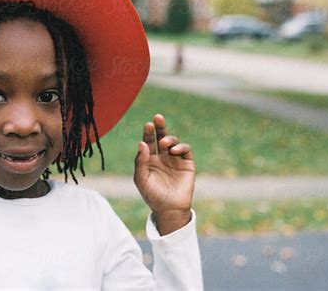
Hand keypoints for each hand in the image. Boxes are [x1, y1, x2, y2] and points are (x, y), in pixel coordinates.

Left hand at [134, 114, 194, 234]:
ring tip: (163, 143)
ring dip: (169, 139)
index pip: (149, 142)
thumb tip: (142, 143)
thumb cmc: (152, 195)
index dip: (148, 133)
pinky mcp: (187, 164)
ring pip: (173, 142)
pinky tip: (174, 150)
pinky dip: (181, 147)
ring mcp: (175, 160)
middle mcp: (163, 157)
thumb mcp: (141, 178)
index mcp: (150, 160)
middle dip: (160, 127)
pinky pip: (185, 151)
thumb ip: (140, 161)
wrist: (168, 210)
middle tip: (158, 117)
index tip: (148, 125)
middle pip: (161, 137)